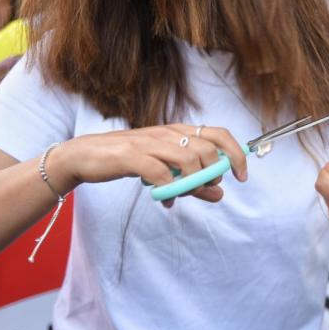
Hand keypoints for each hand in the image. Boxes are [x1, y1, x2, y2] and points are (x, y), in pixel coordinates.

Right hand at [47, 124, 248, 207]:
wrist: (87, 155)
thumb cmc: (130, 160)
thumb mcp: (166, 170)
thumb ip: (193, 181)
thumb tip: (220, 194)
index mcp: (180, 130)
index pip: (219, 134)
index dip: (236, 153)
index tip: (241, 176)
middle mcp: (168, 132)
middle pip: (207, 149)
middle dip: (213, 173)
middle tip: (206, 190)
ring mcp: (150, 142)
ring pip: (188, 159)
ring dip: (194, 182)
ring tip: (186, 194)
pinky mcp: (131, 156)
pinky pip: (160, 173)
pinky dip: (168, 189)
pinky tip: (166, 199)